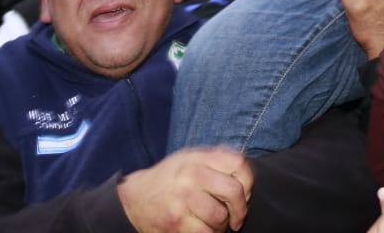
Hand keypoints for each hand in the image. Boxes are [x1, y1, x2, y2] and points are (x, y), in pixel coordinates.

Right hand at [117, 148, 252, 232]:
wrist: (135, 198)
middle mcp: (191, 176)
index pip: (238, 163)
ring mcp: (182, 200)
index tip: (245, 192)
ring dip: (222, 225)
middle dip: (241, 209)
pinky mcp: (175, 222)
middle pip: (233, 192)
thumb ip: (217, 161)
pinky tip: (203, 229)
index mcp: (198, 158)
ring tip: (215, 223)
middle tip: (237, 217)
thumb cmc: (171, 178)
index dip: (248, 181)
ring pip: (220, 217)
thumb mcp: (191, 159)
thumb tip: (246, 178)